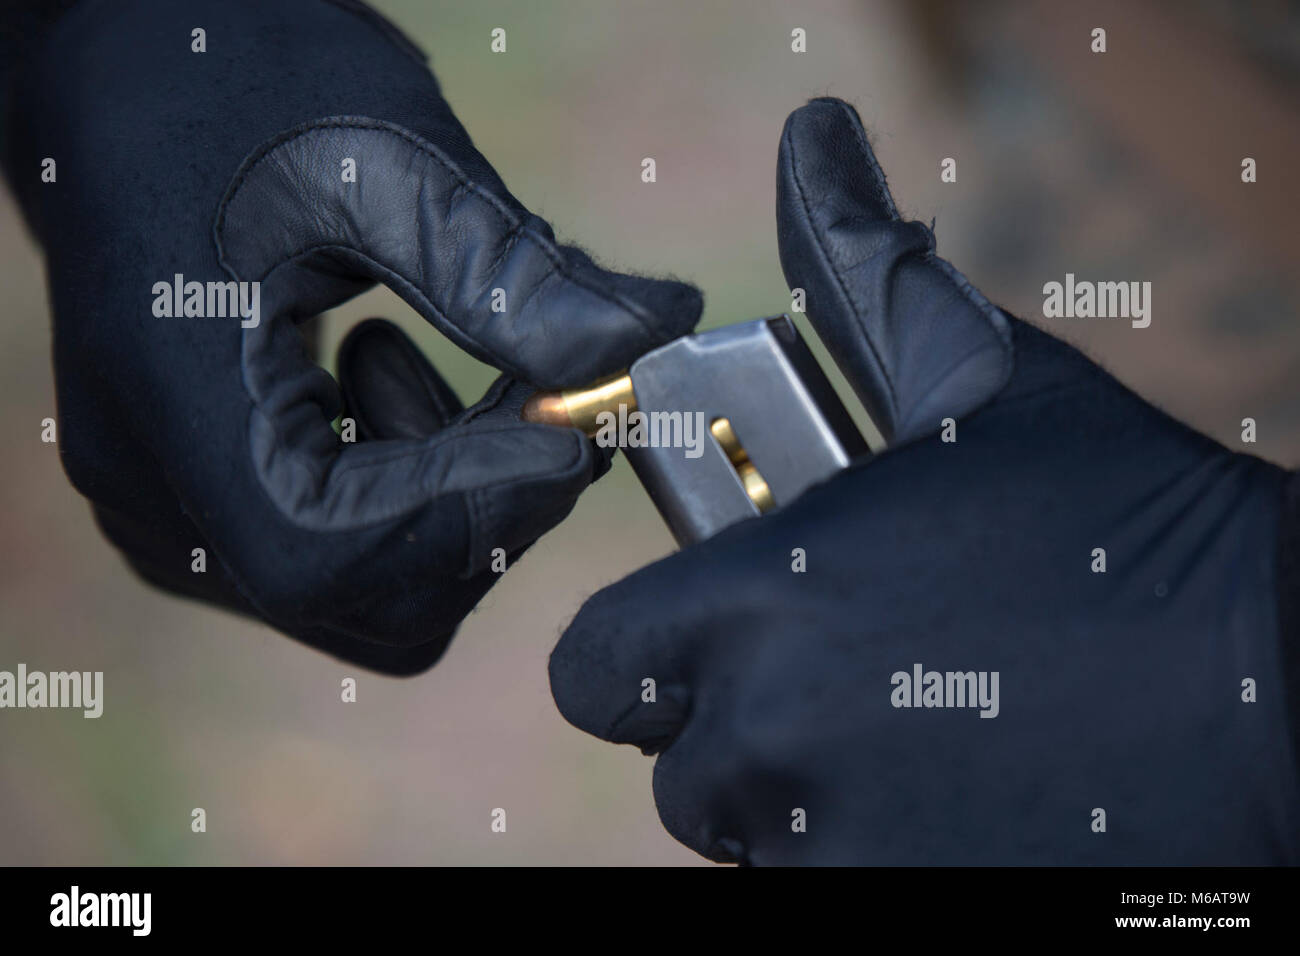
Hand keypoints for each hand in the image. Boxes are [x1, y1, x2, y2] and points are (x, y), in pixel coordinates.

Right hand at [2, 0, 699, 672]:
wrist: (122, 75)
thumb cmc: (230, 87)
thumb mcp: (381, 157)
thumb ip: (514, 273)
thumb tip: (653, 338)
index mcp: (176, 409)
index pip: (343, 550)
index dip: (482, 506)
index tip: (574, 426)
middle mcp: (160, 497)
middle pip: (375, 593)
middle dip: (493, 500)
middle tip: (546, 390)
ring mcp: (176, 516)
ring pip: (371, 587)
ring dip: (460, 492)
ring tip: (465, 367)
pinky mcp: (207, 504)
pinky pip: (342, 550)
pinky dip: (413, 487)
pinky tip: (402, 376)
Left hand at [550, 98, 1299, 863]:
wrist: (1278, 678)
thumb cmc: (1120, 517)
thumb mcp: (979, 381)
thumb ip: (862, 271)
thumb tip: (815, 139)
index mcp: (756, 605)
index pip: (590, 670)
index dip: (638, 655)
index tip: (709, 632)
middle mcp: (771, 740)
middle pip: (674, 765)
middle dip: (730, 727)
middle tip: (837, 677)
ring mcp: (834, 847)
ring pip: (749, 837)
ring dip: (800, 794)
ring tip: (911, 725)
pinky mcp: (901, 900)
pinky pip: (826, 883)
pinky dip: (864, 845)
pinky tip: (956, 786)